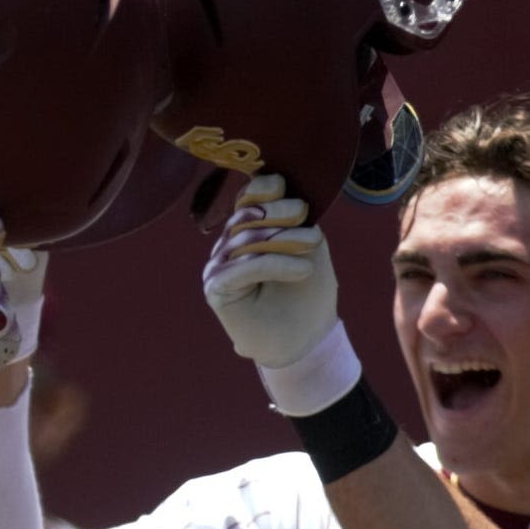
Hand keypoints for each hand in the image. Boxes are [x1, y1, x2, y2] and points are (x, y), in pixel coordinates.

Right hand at [201, 173, 338, 371]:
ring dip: (282, 238)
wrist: (304, 339)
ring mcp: (218, 267)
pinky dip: (276, 264)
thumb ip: (295, 220)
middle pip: (245, 216)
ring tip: (312, 243)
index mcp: (248, 231)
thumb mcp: (308, 247)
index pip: (246, 199)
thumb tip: (284, 189)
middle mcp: (228, 246)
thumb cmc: (307, 293)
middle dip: (278, 212)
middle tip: (305, 215)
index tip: (289, 190)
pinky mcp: (216, 289)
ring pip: (245, 240)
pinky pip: (243, 267)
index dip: (263, 188)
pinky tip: (303, 270)